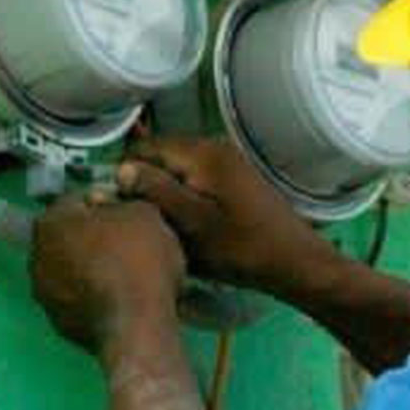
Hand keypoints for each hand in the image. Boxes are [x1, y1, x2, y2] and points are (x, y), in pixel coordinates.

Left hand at [29, 198, 184, 356]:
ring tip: (129, 273)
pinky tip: (123, 298)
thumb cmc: (138, 260)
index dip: (107, 201)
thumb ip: (125, 202)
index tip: (129, 212)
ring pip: (73, 269)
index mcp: (50, 222)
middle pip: (71, 236)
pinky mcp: (60, 324)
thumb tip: (113, 208)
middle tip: (130, 242)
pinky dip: (96, 295)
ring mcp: (45, 295)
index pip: (78, 199)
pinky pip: (80, 298)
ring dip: (94, 267)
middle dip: (96, 236)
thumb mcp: (145, 213)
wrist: (137, 326)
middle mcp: (36, 257)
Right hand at [118, 137, 344, 294]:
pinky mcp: (234, 180)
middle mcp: (214, 148)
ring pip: (177, 171)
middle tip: (136, 220)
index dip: (125, 172)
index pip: (146, 147)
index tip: (115, 204)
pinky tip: (183, 227)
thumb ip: (156, 191)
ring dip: (164, 195)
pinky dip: (184, 199)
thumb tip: (121, 167)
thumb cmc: (241, 247)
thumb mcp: (192, 223)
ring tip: (158, 226)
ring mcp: (227, 163)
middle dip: (145, 184)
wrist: (294, 262)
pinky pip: (195, 181)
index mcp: (202, 153)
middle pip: (161, 157)